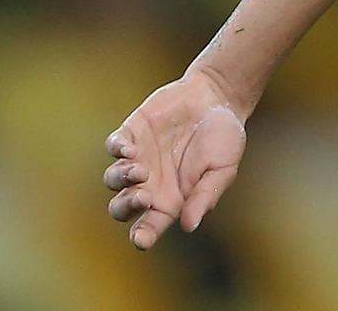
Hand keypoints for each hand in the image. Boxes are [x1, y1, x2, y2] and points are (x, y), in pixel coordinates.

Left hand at [104, 69, 249, 249]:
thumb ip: (205, 196)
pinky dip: (117, 150)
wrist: (218, 96)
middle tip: (144, 196)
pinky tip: (130, 150)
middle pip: (122, 208)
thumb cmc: (224, 137)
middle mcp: (148, 183)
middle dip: (127, 206)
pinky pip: (114, 146)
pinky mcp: (131, 133)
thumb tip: (189, 226)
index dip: (142, 236)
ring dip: (122, 179)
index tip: (141, 240)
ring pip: (113, 179)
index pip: (148, 227)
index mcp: (170, 200)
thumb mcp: (223, 169)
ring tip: (141, 170)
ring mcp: (137, 158)